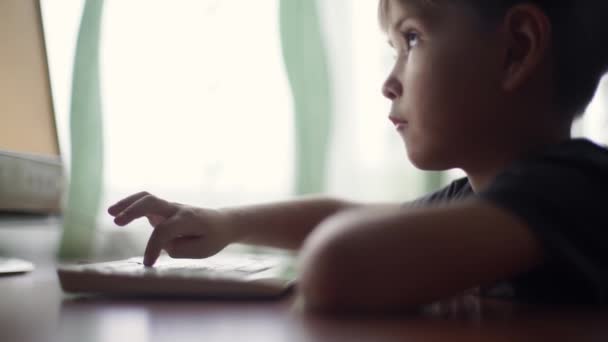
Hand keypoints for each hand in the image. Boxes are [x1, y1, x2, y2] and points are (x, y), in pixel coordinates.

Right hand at [108, 192, 234, 265]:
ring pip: (147, 198)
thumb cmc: (213, 237)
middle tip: (117, 222)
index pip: (164, 231)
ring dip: (128, 203)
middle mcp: (177, 209)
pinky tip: (116, 213)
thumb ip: (180, 249)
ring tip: (111, 212)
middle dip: (133, 210)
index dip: (153, 247)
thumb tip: (162, 245)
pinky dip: (130, 205)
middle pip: (152, 202)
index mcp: (188, 220)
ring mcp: (170, 207)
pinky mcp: (164, 210)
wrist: (223, 223)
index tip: (148, 265)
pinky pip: (145, 202)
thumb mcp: (202, 250)